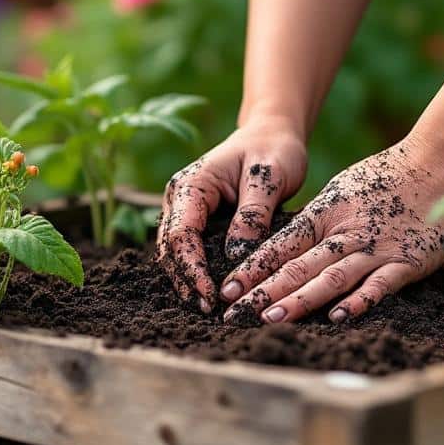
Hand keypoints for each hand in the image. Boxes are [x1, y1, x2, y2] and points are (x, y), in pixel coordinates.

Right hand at [157, 119, 308, 311]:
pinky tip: (209, 292)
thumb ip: (252, 215)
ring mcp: (184, 211)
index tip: (211, 293)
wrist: (271, 135)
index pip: (182, 234)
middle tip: (208, 309)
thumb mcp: (269, 177)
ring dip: (187, 280)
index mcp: (192, 185)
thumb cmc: (273, 151)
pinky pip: (187, 251)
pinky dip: (194, 272)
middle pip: (170, 248)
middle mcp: (179, 199)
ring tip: (207, 307)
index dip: (192, 267)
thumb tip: (236, 255)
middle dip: (186, 280)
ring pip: (173, 253)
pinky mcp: (196, 221)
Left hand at [220, 138, 443, 323]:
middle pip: (299, 266)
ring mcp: (375, 249)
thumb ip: (315, 222)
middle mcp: (345, 234)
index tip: (228, 289)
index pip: (281, 246)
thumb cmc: (385, 178)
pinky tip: (338, 317)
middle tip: (235, 313)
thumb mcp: (340, 193)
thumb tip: (280, 249)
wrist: (438, 163)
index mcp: (325, 216)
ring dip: (301, 299)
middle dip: (264, 291)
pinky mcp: (406, 262)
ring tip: (272, 317)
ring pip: (331, 277)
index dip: (253, 269)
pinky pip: (379, 285)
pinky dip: (359, 301)